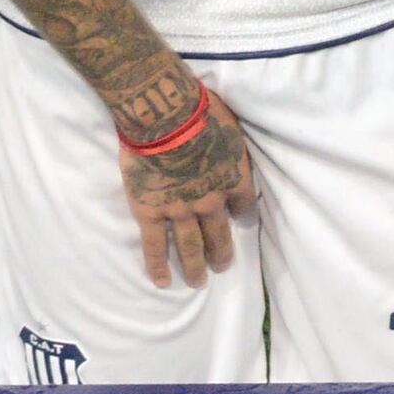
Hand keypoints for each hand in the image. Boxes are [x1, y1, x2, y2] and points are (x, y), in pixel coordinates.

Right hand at [124, 91, 260, 291]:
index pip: (243, 205)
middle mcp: (211, 202)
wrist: (163, 117)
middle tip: (222, 268)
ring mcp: (180, 211)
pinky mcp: (150, 213)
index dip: (240, 213)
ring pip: (190, 247)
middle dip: (221, 254)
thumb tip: (229, 146)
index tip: (237, 218)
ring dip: (195, 267)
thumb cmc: (199, 111)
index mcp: (234, 180)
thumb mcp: (230, 127)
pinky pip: (155, 246)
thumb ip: (230, 146)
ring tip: (199, 282)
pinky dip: (157, 266)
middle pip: (220, 234)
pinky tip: (163, 281)